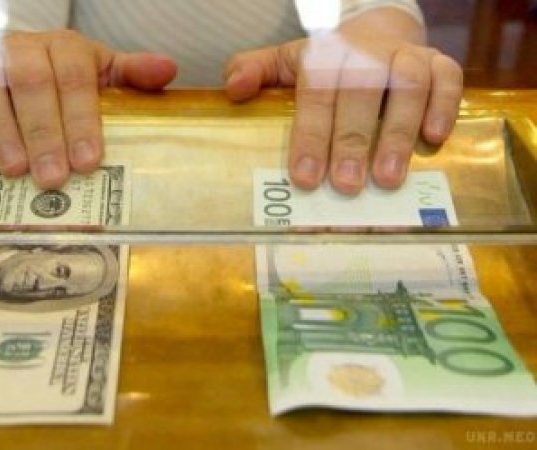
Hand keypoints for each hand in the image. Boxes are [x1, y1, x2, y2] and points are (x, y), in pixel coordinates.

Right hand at [0, 30, 176, 188]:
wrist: (23, 55)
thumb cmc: (67, 75)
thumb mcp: (102, 73)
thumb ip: (132, 76)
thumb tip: (168, 70)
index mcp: (67, 48)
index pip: (75, 79)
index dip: (82, 120)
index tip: (88, 161)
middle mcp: (26, 47)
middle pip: (33, 84)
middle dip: (45, 133)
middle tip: (53, 179)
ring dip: (0, 128)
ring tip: (13, 169)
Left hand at [224, 9, 462, 194]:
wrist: (376, 31)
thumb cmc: (328, 62)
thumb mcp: (288, 62)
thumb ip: (257, 71)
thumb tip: (233, 89)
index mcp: (325, 54)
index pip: (316, 92)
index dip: (311, 135)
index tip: (305, 178)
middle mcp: (366, 53)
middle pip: (361, 92)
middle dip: (352, 141)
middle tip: (346, 186)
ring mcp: (406, 56)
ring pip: (408, 87)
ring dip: (398, 133)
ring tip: (388, 179)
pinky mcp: (438, 63)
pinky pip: (448, 80)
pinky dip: (444, 107)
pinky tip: (435, 139)